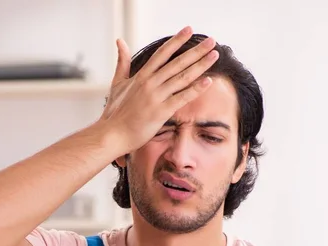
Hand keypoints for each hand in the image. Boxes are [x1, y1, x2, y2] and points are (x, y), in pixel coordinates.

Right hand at [99, 27, 218, 153]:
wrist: (112, 134)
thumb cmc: (114, 113)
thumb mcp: (117, 83)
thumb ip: (122, 62)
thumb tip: (120, 41)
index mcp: (141, 76)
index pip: (162, 53)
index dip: (177, 41)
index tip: (189, 30)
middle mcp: (150, 83)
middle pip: (177, 62)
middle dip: (196, 50)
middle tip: (211, 40)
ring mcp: (156, 96)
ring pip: (182, 77)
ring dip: (200, 65)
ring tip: (214, 55)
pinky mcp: (161, 112)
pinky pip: (182, 98)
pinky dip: (195, 89)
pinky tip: (208, 81)